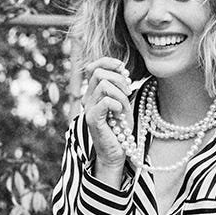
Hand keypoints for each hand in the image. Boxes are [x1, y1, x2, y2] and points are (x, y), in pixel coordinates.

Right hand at [80, 55, 133, 174]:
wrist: (116, 152)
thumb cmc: (120, 129)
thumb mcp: (122, 102)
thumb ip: (119, 86)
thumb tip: (121, 68)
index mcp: (93, 93)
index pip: (93, 66)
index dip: (108, 62)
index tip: (123, 68)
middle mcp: (87, 99)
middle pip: (98, 72)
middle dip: (118, 79)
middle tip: (128, 92)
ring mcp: (88, 109)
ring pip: (103, 85)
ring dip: (120, 94)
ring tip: (124, 107)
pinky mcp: (92, 119)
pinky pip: (105, 101)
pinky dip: (117, 104)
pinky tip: (120, 114)